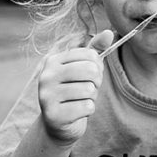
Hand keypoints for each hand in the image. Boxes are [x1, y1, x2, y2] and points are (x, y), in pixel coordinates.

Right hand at [37, 30, 113, 145]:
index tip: (89, 75)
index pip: (89, 54)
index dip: (97, 66)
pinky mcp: (53, 115)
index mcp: (53, 61)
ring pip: (89, 90)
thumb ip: (95, 50)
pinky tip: (77, 112)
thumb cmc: (73, 92)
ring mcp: (47, 96)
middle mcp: (46, 76)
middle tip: (88, 90)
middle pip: (90, 71)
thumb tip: (110, 32)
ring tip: (80, 101)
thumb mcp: (82, 69)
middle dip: (96, 82)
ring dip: (91, 98)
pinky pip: (86, 107)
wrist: (58, 124)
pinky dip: (88, 111)